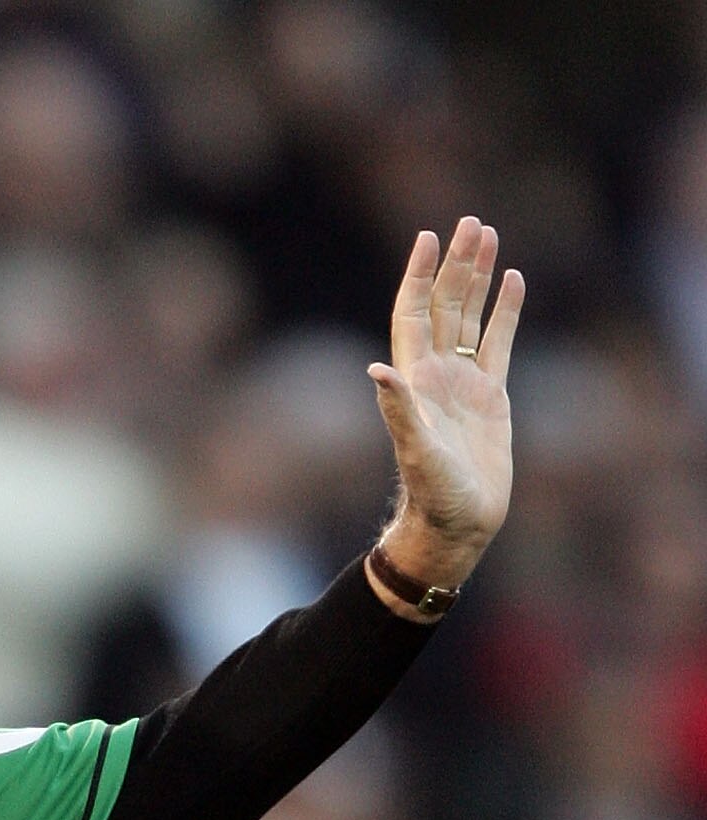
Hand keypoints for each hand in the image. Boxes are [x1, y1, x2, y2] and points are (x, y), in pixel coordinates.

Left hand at [368, 215, 522, 595]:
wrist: (457, 525)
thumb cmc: (433, 496)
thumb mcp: (416, 451)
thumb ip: (399, 410)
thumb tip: (376, 371)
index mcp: (415, 381)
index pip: (412, 313)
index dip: (419, 275)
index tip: (428, 237)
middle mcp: (436, 375)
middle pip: (444, 305)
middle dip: (455, 265)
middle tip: (470, 223)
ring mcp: (464, 384)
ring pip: (470, 317)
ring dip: (479, 278)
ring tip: (489, 236)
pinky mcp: (491, 397)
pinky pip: (499, 343)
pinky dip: (506, 312)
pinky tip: (514, 280)